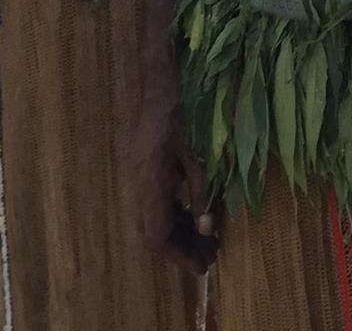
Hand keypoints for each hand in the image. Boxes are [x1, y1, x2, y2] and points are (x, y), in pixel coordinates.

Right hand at [132, 95, 217, 274]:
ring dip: (179, 232)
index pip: (158, 235)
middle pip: (154, 231)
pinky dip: (174, 214)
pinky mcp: (144, 168)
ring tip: (208, 238)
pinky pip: (155, 202)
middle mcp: (139, 184)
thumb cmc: (185, 114)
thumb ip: (202, 194)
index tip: (203, 267)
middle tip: (212, 254)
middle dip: (182, 247)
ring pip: (154, 218)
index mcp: (152, 183)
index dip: (179, 256)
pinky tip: (194, 213)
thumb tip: (207, 229)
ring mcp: (139, 176)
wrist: (163, 83)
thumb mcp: (202, 156)